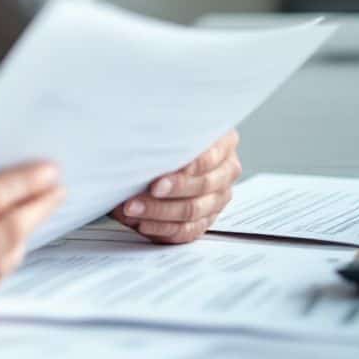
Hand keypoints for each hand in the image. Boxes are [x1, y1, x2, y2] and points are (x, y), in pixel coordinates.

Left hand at [112, 129, 241, 243]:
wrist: (162, 155)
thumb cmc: (164, 138)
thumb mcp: (167, 128)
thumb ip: (165, 135)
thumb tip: (142, 145)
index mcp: (224, 143)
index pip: (209, 157)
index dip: (188, 167)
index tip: (165, 173)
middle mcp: (225, 172)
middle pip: (203, 185)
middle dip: (172, 189)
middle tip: (148, 190)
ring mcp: (218, 198)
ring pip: (193, 211)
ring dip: (159, 212)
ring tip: (132, 208)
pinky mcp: (205, 219)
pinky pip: (187, 231)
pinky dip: (162, 229)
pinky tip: (143, 224)